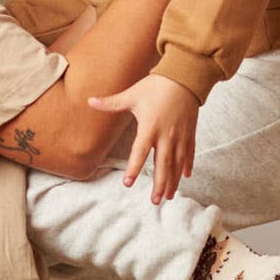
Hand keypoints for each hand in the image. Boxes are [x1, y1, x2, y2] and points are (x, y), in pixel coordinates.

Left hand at [88, 74, 198, 203]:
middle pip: (163, 165)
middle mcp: (166, 135)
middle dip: (159, 184)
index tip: (128, 183)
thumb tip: (89, 101)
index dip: (134, 168)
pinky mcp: (190, 133)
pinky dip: (187, 166)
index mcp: (150, 127)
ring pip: (177, 164)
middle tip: (155, 201)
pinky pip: (189, 154)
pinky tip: (185, 177)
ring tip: (168, 196)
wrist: (184, 77)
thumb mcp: (132, 95)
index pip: (140, 152)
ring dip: (173, 181)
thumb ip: (111, 102)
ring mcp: (180, 136)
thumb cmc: (156, 86)